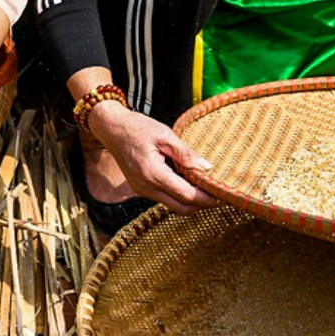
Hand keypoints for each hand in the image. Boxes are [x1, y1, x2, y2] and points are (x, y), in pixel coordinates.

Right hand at [87, 104, 216, 212]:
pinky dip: (179, 195)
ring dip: (190, 200)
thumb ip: (186, 153)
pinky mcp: (140, 188)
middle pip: (182, 208)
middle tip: (219, 195)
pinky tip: (188, 181)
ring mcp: (142, 190)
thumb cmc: (137, 127)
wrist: (111, 128)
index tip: (223, 196)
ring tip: (206, 187)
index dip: (207, 199)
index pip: (187, 196)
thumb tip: (207, 168)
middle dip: (202, 205)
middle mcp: (146, 187)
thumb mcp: (165, 134)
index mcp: (153, 174)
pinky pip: (164, 198)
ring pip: (173, 205)